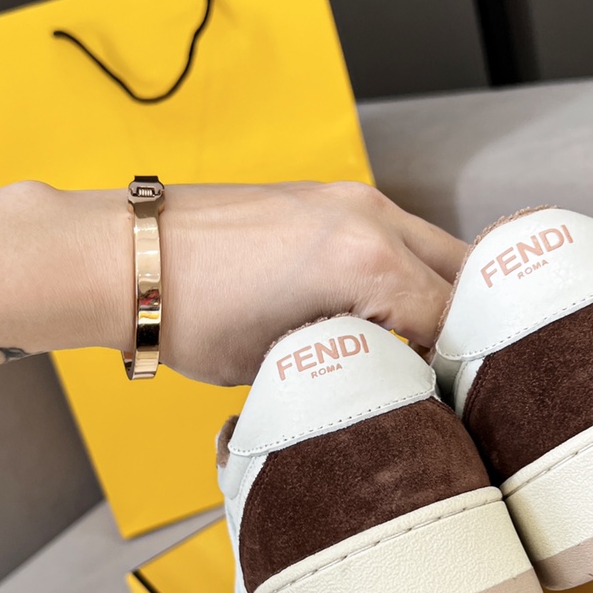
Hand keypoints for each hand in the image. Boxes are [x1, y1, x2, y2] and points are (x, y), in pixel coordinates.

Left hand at [120, 182, 465, 385]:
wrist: (126, 258)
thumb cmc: (191, 317)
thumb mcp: (283, 365)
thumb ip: (357, 364)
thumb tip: (392, 378)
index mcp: (367, 263)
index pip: (455, 320)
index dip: (461, 366)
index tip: (452, 397)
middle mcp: (369, 218)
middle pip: (461, 273)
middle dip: (465, 323)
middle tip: (450, 370)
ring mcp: (346, 198)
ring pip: (430, 247)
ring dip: (436, 292)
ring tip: (417, 343)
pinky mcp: (323, 195)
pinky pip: (393, 233)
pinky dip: (404, 269)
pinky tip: (380, 308)